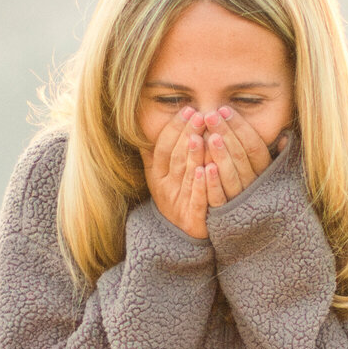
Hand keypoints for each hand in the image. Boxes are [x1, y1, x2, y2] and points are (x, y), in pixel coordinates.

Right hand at [145, 105, 209, 238]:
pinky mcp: (193, 218)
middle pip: (176, 158)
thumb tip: (138, 125)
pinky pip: (197, 200)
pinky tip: (208, 170)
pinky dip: (202, 185)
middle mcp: (166, 188)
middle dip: (188, 135)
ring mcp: (179, 203)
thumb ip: (153, 154)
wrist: (179, 238)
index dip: (174, 128)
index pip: (163, 147)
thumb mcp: (157, 177)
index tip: (188, 110)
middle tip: (200, 115)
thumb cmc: (173, 198)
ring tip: (201, 136)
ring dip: (194, 155)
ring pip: (187, 175)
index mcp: (157, 176)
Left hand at [205, 109, 290, 207]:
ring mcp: (240, 202)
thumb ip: (277, 156)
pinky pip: (219, 199)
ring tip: (208, 134)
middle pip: (240, 157)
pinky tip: (202, 168)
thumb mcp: (273, 176)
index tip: (225, 110)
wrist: (256, 238)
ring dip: (219, 154)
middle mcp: (254, 187)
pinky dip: (212, 184)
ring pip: (231, 175)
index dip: (240, 127)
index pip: (254, 146)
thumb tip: (285, 136)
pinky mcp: (224, 216)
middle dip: (225, 134)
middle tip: (211, 115)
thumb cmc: (259, 197)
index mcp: (265, 174)